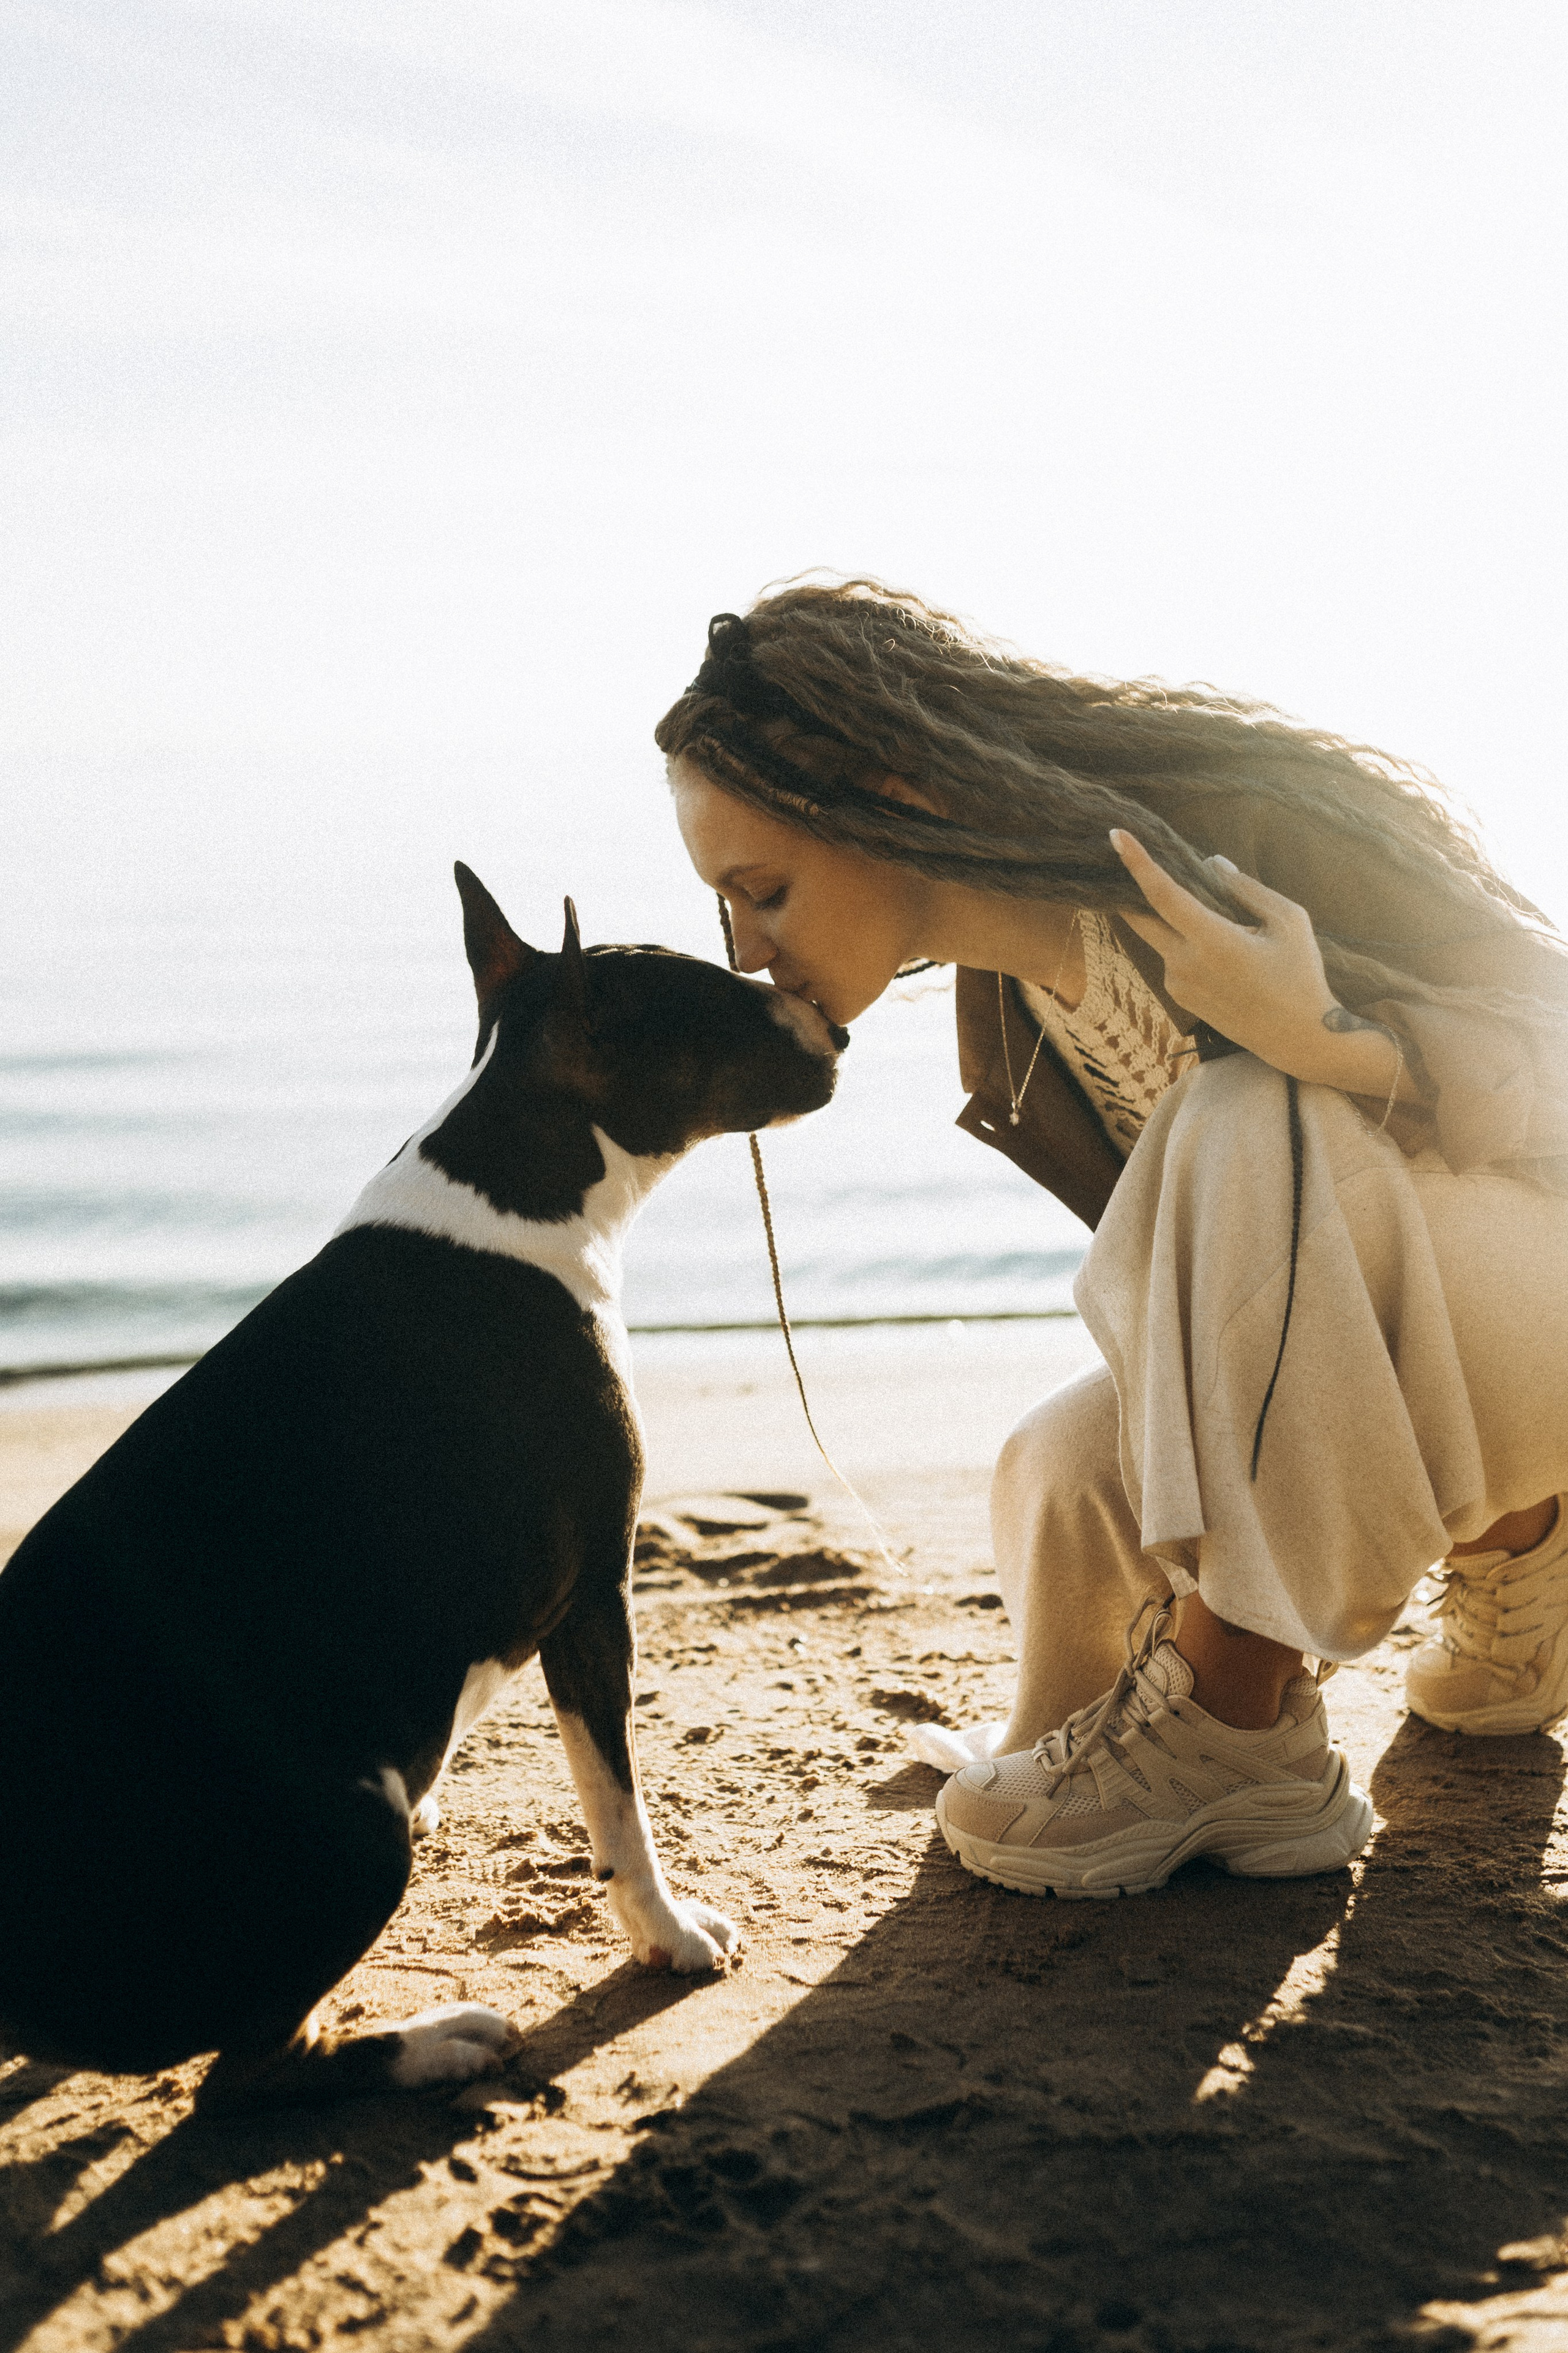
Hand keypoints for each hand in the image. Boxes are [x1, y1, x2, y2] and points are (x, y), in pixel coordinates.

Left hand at [1109, 829, 1411, 1102]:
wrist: (1297, 1038)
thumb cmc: (1301, 975)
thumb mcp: (1289, 921)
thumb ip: (1246, 888)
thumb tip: (1211, 862)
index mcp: (1212, 942)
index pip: (1162, 895)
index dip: (1138, 863)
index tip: (1116, 835)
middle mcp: (1185, 965)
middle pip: (1139, 917)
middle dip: (1128, 887)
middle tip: (1128, 858)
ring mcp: (1178, 984)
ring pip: (1161, 936)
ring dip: (1174, 918)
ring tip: (1222, 921)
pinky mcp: (1180, 997)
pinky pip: (1172, 957)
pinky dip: (1184, 941)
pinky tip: (1220, 949)